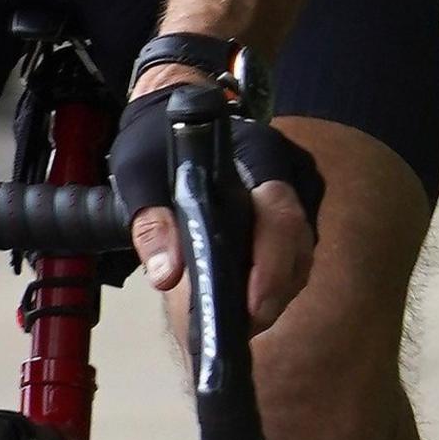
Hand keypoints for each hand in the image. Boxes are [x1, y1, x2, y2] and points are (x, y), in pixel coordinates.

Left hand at [117, 82, 319, 329]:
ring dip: (273, 293)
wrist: (173, 110)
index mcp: (259, 157)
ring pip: (299, 257)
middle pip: (298, 246)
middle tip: (238, 330)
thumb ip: (151, 220)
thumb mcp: (139, 171)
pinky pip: (291, 255)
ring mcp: (296, 195)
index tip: (250, 308)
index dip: (271, 267)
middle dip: (272, 294)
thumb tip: (166, 275)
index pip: (280, 215)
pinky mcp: (290, 214)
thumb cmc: (157, 136)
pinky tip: (242, 299)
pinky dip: (271, 281)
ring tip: (236, 322)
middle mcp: (289, 175)